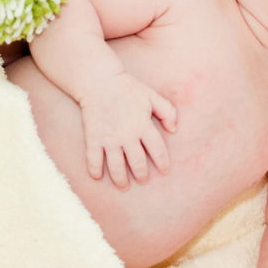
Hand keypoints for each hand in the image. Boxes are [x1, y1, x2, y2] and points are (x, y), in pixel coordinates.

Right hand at [79, 73, 177, 190]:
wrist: (99, 81)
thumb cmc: (128, 88)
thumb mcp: (152, 95)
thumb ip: (168, 111)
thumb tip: (173, 130)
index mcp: (143, 125)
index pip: (157, 150)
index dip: (163, 163)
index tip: (164, 171)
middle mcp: (127, 136)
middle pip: (138, 163)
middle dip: (142, 175)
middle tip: (143, 180)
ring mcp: (109, 139)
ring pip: (116, 167)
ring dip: (121, 180)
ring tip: (124, 186)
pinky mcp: (93, 138)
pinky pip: (94, 160)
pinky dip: (95, 171)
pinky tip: (98, 177)